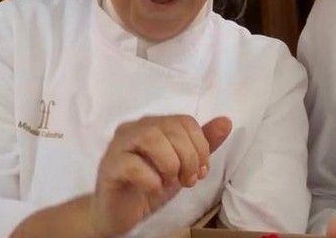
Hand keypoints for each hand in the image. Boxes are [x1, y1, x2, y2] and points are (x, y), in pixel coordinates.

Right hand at [90, 115, 231, 237]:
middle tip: (189, 181)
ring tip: (172, 182)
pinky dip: (150, 178)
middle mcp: (135, 128)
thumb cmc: (152, 184)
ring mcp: (119, 145)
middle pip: (171, 128)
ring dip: (170, 163)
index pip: (185, 121)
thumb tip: (226, 122)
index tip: (202, 171)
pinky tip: (155, 188)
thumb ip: (203, 144)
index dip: (200, 146)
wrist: (121, 213)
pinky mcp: (109, 167)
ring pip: (150, 137)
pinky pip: (131, 164)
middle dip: (189, 157)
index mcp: (154, 124)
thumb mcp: (184, 165)